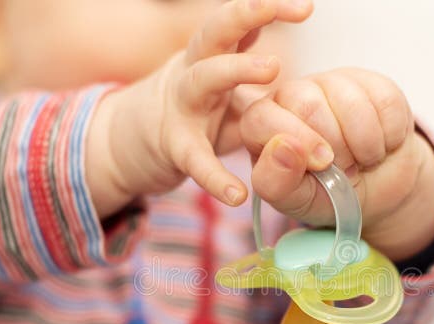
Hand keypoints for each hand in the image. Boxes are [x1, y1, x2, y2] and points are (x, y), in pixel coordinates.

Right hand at [86, 0, 313, 217]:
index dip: (269, 9)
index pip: (239, 23)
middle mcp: (193, 70)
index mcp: (211, 56)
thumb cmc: (191, 114)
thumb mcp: (226, 91)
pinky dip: (215, 177)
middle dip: (248, 14)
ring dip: (236, 67)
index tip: (305, 7)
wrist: (125, 143)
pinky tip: (237, 194)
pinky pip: (194, 158)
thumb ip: (257, 80)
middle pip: (215, 31)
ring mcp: (181, 106)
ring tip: (273, 67)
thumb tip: (308, 83)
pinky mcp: (173, 145)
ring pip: (203, 77)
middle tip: (291, 10)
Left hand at [240, 68, 433, 260]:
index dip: (296, 142)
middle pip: (307, 105)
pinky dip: (389, 135)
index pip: (260, 118)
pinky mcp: (369, 81)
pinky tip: (381, 143)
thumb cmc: (326, 194)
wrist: (376, 188)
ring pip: (350, 102)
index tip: (322, 166)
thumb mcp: (297, 202)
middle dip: (335, 148)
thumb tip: (281, 147)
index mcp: (260, 124)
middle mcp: (290, 95)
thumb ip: (276, 182)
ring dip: (365, 145)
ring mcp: (330, 83)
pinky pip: (384, 102)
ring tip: (362, 159)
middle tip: (343, 169)